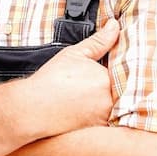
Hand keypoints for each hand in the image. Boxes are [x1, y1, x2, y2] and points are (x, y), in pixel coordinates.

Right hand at [20, 21, 119, 137]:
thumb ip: (99, 41)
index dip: (117, 69)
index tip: (104, 72)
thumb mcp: (75, 54)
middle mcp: (109, 99)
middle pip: (122, 90)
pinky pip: (110, 120)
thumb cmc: (51, 81)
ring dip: (111, 101)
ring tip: (90, 96)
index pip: (123, 71)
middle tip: (95, 85)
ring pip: (117, 105)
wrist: (33, 108)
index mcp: (107, 78)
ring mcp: (105, 116)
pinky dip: (104, 114)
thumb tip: (114, 25)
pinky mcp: (98, 130)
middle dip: (117, 86)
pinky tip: (88, 109)